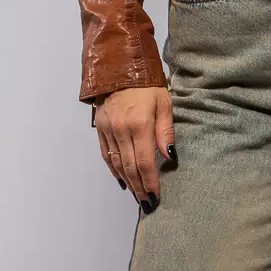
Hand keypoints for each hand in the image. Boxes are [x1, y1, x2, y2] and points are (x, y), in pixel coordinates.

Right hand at [92, 86, 175, 210]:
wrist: (119, 66)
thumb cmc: (147, 84)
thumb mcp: (164, 103)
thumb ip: (165, 131)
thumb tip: (170, 158)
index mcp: (139, 124)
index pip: (145, 162)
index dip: (151, 182)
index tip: (156, 197)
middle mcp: (121, 130)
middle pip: (130, 167)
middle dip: (140, 188)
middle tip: (147, 203)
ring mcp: (108, 130)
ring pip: (117, 164)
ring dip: (128, 182)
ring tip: (137, 196)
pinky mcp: (100, 128)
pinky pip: (107, 155)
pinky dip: (114, 169)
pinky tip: (122, 180)